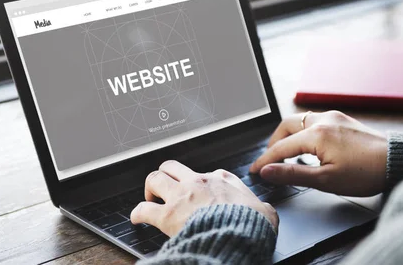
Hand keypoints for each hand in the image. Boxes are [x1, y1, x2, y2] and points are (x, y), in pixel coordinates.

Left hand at [131, 160, 278, 235]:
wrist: (239, 235)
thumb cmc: (252, 224)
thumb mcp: (265, 211)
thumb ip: (262, 207)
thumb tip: (266, 212)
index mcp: (222, 179)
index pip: (206, 173)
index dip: (200, 183)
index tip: (200, 192)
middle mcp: (199, 182)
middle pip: (172, 166)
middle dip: (166, 175)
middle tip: (166, 188)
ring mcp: (181, 196)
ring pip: (155, 178)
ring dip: (150, 188)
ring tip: (150, 197)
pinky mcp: (168, 215)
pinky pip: (143, 209)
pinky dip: (137, 213)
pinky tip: (137, 218)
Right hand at [249, 111, 386, 196]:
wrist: (397, 161)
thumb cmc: (366, 173)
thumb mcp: (326, 180)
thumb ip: (293, 174)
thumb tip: (268, 171)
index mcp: (317, 134)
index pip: (281, 147)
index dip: (265, 160)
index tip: (255, 171)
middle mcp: (323, 120)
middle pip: (286, 126)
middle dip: (274, 142)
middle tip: (270, 161)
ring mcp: (334, 117)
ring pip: (300, 121)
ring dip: (289, 136)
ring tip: (287, 155)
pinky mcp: (343, 120)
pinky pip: (314, 121)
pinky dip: (304, 132)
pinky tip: (308, 147)